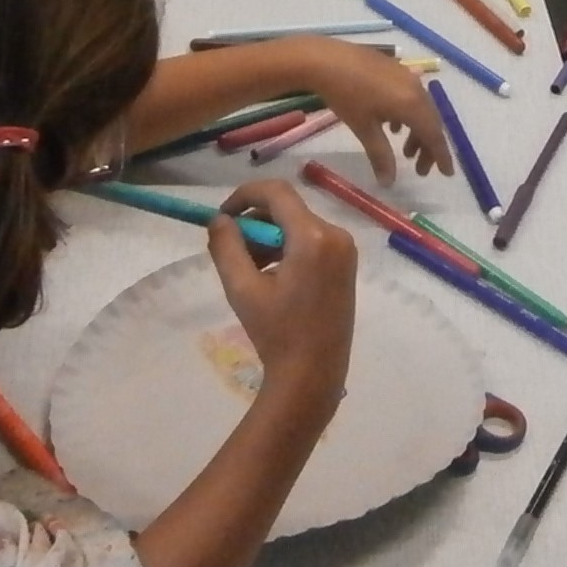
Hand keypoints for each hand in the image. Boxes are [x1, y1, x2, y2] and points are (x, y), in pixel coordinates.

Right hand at [206, 179, 355, 432]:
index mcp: (314, 237)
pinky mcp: (346, 265)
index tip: (222, 216)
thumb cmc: (276, 333)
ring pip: (298, 225)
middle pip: (288, 209)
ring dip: (269, 237)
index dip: (245, 195)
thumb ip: (227, 247)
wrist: (314, 374)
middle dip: (255, 222)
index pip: (277, 192)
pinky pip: (312, 241)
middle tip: (230, 249)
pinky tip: (270, 277)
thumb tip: (219, 220)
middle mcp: (337, 235)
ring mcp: (345, 250)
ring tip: (248, 270)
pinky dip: (287, 248)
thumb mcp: (242, 289)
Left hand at [286, 38, 451, 181]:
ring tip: (404, 151)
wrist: (325, 60)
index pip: (434, 135)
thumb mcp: (364, 129)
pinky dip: (408, 116)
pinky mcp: (396, 69)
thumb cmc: (346, 97)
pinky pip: (411, 97)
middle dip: (428, 147)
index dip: (441, 156)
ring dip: (417, 132)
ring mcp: (407, 76)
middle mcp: (416, 89)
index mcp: (413, 104)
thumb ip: (381, 156)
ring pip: (421, 109)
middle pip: (431, 122)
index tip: (446, 174)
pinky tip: (392, 125)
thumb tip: (389, 184)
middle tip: (419, 169)